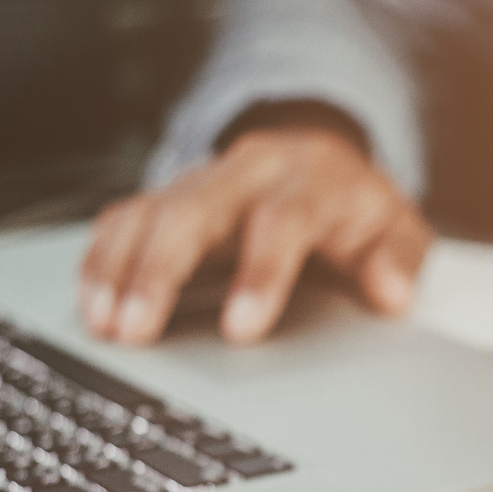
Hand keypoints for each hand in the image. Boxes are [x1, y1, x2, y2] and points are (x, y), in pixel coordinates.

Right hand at [79, 126, 432, 343]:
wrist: (326, 161)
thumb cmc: (358, 209)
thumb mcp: (398, 228)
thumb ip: (400, 260)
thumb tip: (392, 293)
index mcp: (310, 178)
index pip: (281, 221)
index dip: (258, 275)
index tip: (241, 329)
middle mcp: (250, 170)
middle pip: (194, 209)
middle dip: (161, 271)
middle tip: (138, 328)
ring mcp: (205, 179)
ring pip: (150, 211)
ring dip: (121, 268)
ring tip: (104, 323)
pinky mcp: (173, 194)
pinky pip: (127, 216)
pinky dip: (105, 257)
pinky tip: (92, 299)